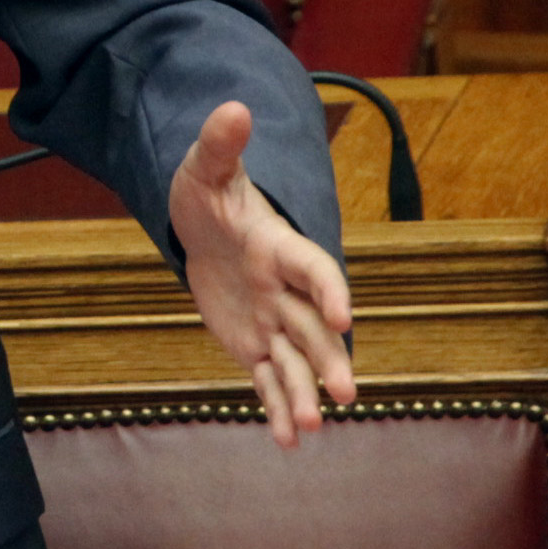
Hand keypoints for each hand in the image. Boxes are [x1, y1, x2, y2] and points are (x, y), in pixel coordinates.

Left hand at [168, 100, 357, 446]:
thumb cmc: (208, 192)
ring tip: (313, 430)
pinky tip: (288, 441)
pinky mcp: (254, 345)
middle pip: (313, 328)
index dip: (329, 289)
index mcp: (279, 247)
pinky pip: (269, 380)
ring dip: (305, 395)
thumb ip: (221, 144)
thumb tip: (234, 106)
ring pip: (296, 362)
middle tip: (345, 395)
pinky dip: (277, 408)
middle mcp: (283, 289)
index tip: (345, 316)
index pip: (312, 268)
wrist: (202, 225)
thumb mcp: (205, 168)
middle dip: (328, 360)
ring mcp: (272, 320)